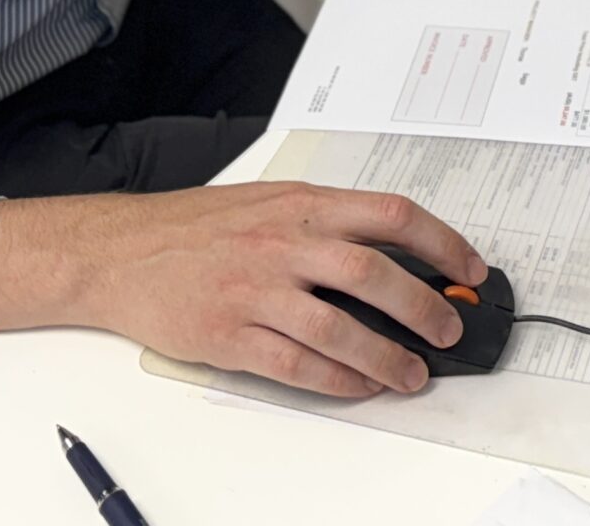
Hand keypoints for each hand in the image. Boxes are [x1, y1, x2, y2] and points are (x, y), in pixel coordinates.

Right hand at [0, 182, 486, 397]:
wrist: (118, 252)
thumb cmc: (195, 227)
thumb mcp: (267, 202)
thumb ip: (324, 222)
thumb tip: (392, 251)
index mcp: (301, 204)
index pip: (390, 214)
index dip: (442, 242)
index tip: (470, 267)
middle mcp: (284, 242)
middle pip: (373, 273)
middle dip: (423, 306)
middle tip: (448, 329)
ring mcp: (256, 290)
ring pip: (339, 328)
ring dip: (386, 356)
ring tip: (412, 374)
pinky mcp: (229, 334)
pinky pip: (295, 365)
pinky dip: (336, 381)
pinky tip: (359, 387)